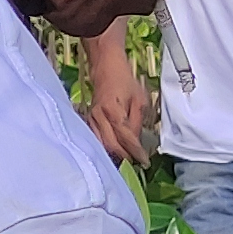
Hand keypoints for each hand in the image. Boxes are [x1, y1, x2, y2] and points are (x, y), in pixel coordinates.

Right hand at [82, 44, 154, 162]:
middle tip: (136, 163)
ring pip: (102, 145)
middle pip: (112, 145)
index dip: (136, 151)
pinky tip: (113, 155)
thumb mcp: (139, 100)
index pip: (126, 137)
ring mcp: (91, 120)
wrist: (106, 69)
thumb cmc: (125, 82)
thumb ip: (137, 123)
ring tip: (126, 162)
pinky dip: (105, 149)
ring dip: (114, 156)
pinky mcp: (88, 122)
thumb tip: (137, 143)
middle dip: (125, 157)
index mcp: (113, 110)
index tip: (144, 161)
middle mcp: (99, 117)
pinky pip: (96, 140)